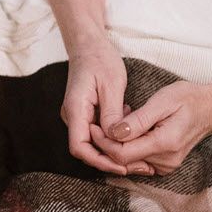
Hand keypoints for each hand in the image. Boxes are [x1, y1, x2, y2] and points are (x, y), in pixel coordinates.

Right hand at [60, 40, 147, 175]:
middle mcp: (73, 116)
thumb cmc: (100, 60)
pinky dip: (113, 138)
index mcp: (75, 109)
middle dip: (110, 160)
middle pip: (86, 150)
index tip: (121, 166)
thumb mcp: (111, 85)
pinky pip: (97, 133)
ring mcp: (78, 116)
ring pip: (93, 143)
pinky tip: (130, 133)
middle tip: (139, 165)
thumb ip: (112, 114)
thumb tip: (116, 139)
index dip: (99, 160)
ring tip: (139, 151)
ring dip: (114, 150)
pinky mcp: (85, 114)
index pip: (79, 147)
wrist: (89, 45)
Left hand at [89, 80, 211, 175]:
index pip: (122, 154)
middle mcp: (166, 161)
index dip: (103, 142)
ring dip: (116, 146)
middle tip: (99, 123)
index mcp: (165, 144)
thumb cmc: (188, 99)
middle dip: (107, 144)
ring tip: (115, 124)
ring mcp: (166, 166)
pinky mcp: (165, 165)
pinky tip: (127, 132)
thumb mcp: (162, 101)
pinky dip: (128, 149)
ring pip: (128, 163)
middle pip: (123, 161)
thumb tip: (114, 133)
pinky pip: (138, 162)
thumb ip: (138, 120)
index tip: (93, 126)